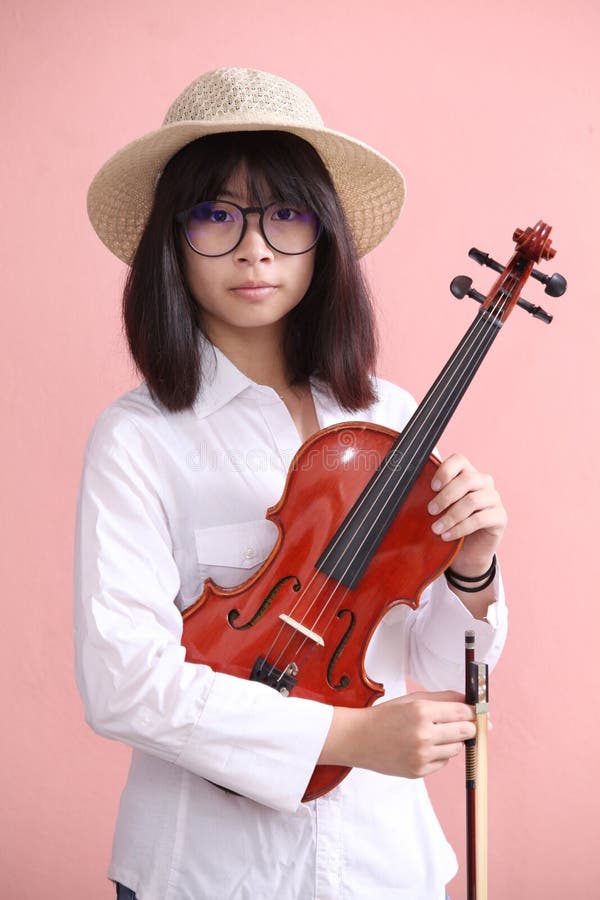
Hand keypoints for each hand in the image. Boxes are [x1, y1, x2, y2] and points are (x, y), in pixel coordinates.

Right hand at [319, 691, 474, 777]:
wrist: (359, 739)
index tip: (480, 713)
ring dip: (453, 741)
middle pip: (465, 732)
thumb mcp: (413, 699)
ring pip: (456, 749)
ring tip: (436, 734)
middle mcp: (424, 734)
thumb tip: (469, 700)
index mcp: (422, 711)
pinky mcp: (419, 771)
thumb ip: (443, 698)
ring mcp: (421, 756)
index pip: (462, 712)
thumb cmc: (386, 716)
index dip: (474, 712)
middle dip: (470, 727)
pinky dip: (440, 755)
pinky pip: (443, 763)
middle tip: (468, 724)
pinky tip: (424, 747)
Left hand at [427, 453, 506, 575]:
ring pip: (473, 500)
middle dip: (445, 496)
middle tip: (430, 511)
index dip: (445, 470)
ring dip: (451, 516)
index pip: (460, 460)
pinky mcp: (500, 517)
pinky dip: (460, 528)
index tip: (432, 487)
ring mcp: (494, 499)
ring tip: (436, 529)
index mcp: (467, 474)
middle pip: (467, 480)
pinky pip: (480, 519)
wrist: (467, 552)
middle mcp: (483, 482)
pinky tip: (447, 536)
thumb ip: (431, 496)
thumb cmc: (450, 524)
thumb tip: (410, 490)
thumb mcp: (439, 507)